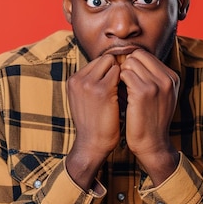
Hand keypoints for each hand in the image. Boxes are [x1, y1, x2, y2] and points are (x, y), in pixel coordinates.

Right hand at [66, 54, 120, 189]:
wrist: (92, 144)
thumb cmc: (94, 123)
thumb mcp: (85, 99)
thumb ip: (92, 82)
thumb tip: (110, 66)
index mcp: (73, 80)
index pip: (97, 61)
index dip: (110, 70)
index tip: (117, 82)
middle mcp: (78, 79)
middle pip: (105, 59)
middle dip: (116, 68)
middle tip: (124, 84)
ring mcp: (89, 84)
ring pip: (113, 63)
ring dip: (122, 74)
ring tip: (125, 90)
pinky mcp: (102, 90)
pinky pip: (120, 73)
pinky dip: (126, 80)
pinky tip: (128, 92)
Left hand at [119, 49, 179, 184]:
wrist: (152, 144)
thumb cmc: (150, 119)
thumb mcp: (160, 96)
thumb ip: (152, 77)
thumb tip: (131, 58)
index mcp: (172, 77)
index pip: (146, 55)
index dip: (132, 63)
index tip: (126, 75)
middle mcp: (167, 78)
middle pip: (138, 55)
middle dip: (126, 65)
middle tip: (121, 80)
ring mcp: (157, 84)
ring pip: (130, 62)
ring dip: (121, 73)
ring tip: (120, 88)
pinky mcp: (143, 92)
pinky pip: (124, 74)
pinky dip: (118, 81)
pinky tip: (118, 93)